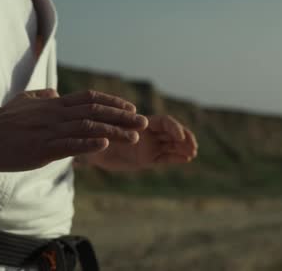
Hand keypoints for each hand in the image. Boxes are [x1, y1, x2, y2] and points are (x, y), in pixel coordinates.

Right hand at [0, 89, 148, 171]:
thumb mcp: (23, 103)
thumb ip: (41, 98)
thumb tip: (55, 94)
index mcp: (52, 105)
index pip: (88, 99)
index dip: (111, 102)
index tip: (130, 107)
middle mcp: (54, 114)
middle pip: (94, 112)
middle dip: (121, 116)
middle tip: (144, 121)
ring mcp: (48, 131)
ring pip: (87, 128)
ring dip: (113, 131)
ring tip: (133, 136)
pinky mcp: (40, 148)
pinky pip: (68, 145)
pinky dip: (88, 144)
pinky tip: (104, 145)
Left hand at [81, 114, 197, 171]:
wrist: (87, 148)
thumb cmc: (93, 134)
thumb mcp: (103, 130)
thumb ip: (115, 130)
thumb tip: (123, 130)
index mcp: (140, 123)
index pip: (163, 122)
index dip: (174, 127)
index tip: (179, 135)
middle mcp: (147, 133)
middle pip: (172, 132)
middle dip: (184, 138)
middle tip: (193, 147)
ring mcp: (148, 146)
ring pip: (171, 145)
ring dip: (183, 148)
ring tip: (192, 154)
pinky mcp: (146, 159)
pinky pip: (164, 158)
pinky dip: (175, 158)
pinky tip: (186, 159)